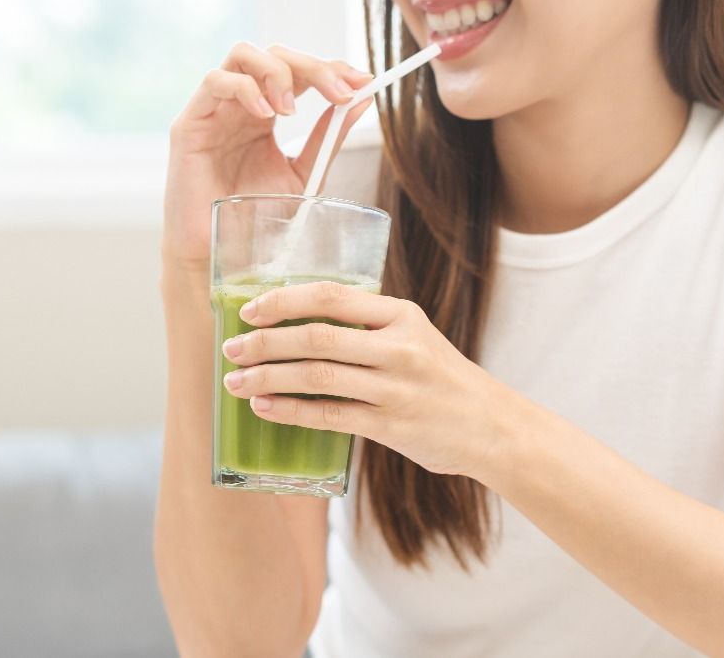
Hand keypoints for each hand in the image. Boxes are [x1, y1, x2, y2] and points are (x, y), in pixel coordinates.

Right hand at [163, 43, 373, 274]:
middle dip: (313, 67)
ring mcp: (214, 109)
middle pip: (276, 54)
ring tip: (293, 110)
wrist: (219, 254)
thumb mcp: (304, 173)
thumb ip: (328, 137)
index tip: (363, 81)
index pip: (298, 70)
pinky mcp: (189, 123)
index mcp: (266, 111)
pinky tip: (266, 115)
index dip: (330, 68)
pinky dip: (246, 89)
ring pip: (242, 54)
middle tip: (339, 93)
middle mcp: (240, 104)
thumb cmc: (254, 217)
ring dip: (277, 73)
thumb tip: (363, 99)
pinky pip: (215, 82)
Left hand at [218, 281, 509, 476]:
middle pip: (317, 336)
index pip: (331, 296)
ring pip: (317, 376)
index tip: (249, 309)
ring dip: (268, 377)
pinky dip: (290, 410)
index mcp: (401, 314)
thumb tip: (296, 324)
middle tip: (231, 348)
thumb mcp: (414, 336)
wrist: (492, 426)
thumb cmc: (442, 380)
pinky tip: (264, 407)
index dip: (283, 300)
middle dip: (265, 341)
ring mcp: (395, 388)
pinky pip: (329, 415)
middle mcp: (399, 347)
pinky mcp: (391, 426)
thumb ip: (367, 326)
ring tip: (236, 381)